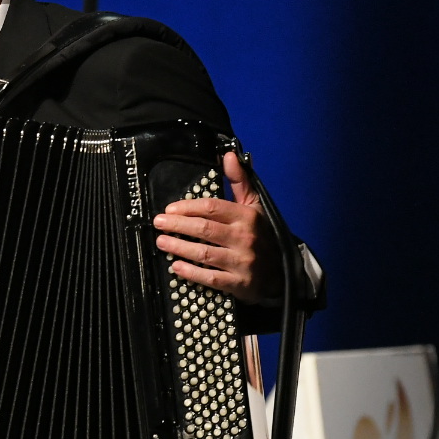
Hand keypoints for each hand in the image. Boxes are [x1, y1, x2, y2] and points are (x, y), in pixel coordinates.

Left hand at [153, 151, 281, 302]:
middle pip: (204, 229)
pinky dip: (192, 272)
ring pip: (204, 253)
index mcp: (247, 217)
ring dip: (179, 247)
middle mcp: (245, 238)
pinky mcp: (239, 283)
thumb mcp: (254, 206)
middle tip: (158, 224)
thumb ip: (239, 181)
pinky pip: (211, 278)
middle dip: (177, 225)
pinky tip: (177, 267)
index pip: (212, 208)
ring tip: (161, 242)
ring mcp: (242, 262)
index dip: (187, 207)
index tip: (169, 209)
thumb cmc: (260, 235)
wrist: (280, 273)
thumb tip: (228, 156)